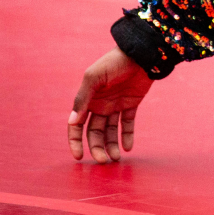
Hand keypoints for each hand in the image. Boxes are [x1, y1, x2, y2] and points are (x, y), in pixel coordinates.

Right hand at [68, 47, 152, 162]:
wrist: (141, 53)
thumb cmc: (114, 62)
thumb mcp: (94, 78)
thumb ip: (82, 99)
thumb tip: (72, 122)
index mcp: (87, 100)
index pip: (76, 126)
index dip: (75, 142)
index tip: (79, 157)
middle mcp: (99, 105)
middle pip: (95, 133)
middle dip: (97, 148)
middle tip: (103, 161)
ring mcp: (115, 105)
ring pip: (111, 131)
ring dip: (112, 146)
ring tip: (117, 158)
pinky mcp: (131, 104)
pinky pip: (127, 124)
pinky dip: (127, 136)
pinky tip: (128, 147)